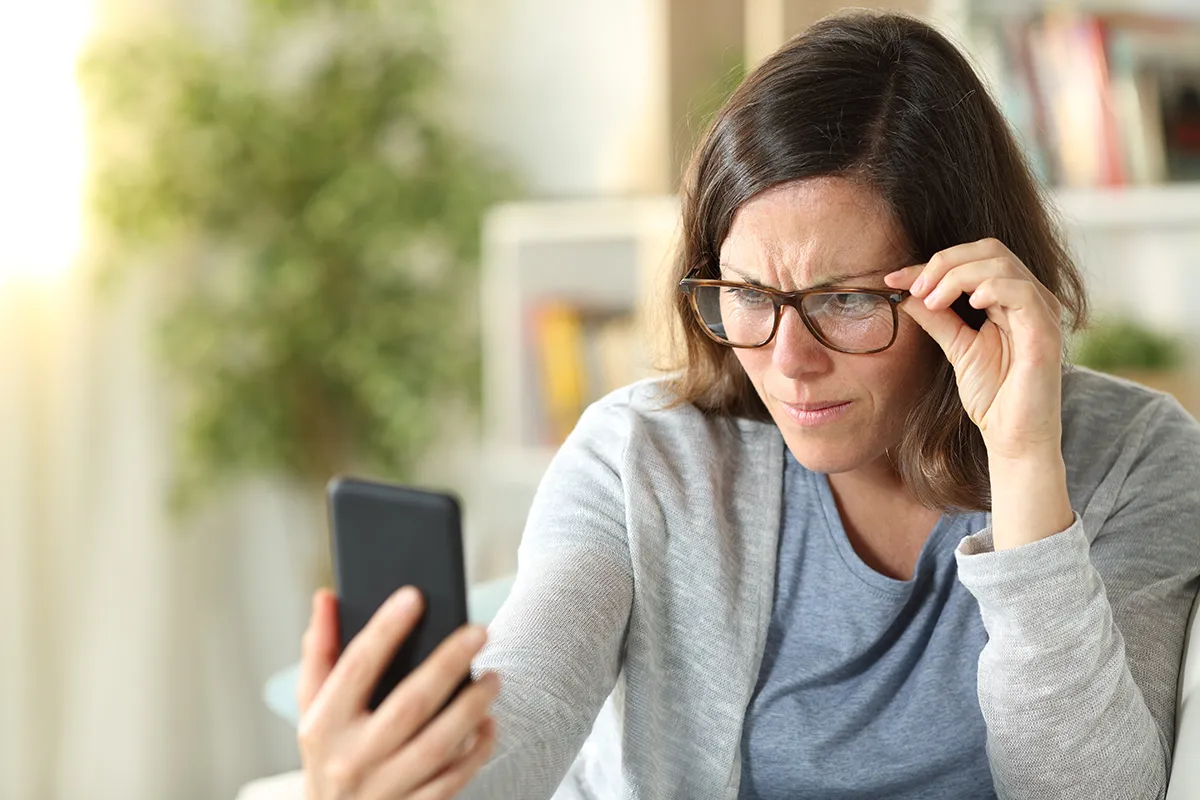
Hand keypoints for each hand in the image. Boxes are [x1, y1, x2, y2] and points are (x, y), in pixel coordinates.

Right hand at [296, 587, 498, 799]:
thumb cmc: (328, 751)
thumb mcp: (312, 707)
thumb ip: (321, 652)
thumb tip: (326, 596)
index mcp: (322, 725)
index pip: (355, 667)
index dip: (384, 630)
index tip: (414, 596)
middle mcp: (350, 759)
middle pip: (409, 704)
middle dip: (447, 664)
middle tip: (479, 632)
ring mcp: (382, 789)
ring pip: (437, 744)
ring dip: (472, 707)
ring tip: (494, 678)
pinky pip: (453, 780)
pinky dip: (477, 751)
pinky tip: (490, 723)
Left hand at [885, 238, 1064, 461]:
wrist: (1013, 435)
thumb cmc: (993, 394)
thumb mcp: (956, 346)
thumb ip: (937, 317)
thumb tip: (905, 290)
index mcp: (1010, 298)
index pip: (974, 259)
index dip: (932, 263)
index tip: (894, 279)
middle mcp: (1030, 298)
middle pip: (989, 249)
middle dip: (944, 262)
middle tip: (915, 287)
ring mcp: (1041, 312)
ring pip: (1002, 264)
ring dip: (959, 275)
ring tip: (934, 300)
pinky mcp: (1045, 331)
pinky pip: (1022, 292)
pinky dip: (991, 288)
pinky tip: (969, 304)